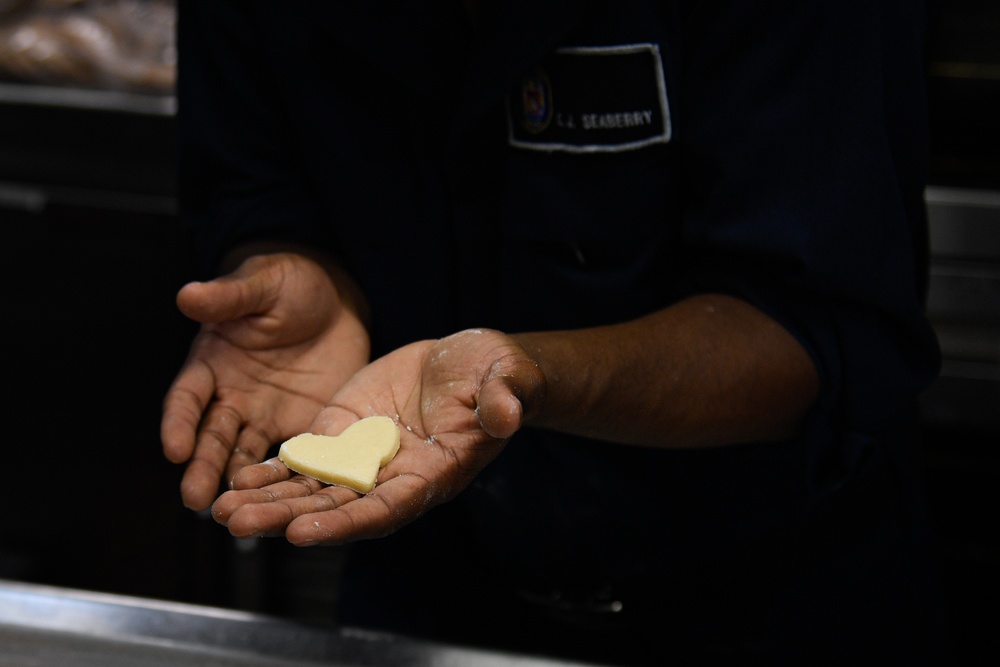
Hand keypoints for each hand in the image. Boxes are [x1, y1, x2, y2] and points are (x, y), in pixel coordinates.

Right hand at [161, 252, 369, 510]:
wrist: (335, 300)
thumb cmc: (288, 284)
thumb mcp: (262, 285)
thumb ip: (229, 297)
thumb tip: (187, 294)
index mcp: (211, 363)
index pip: (187, 398)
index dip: (179, 422)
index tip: (174, 448)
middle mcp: (231, 396)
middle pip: (212, 436)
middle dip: (203, 467)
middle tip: (196, 501)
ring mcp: (265, 414)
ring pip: (244, 454)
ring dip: (237, 482)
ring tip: (233, 513)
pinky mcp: (300, 424)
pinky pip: (290, 455)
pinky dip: (284, 477)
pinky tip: (283, 501)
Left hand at [210, 329, 545, 544]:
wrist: (471, 362)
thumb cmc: (497, 374)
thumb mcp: (507, 379)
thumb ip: (504, 399)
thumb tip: (505, 415)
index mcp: (432, 475)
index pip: (385, 508)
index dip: (346, 523)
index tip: (302, 532)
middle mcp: (391, 477)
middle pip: (335, 508)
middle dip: (286, 517)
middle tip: (240, 522)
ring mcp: (364, 458)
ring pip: (311, 489)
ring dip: (268, 501)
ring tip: (222, 509)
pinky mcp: (344, 433)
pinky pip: (305, 459)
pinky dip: (272, 471)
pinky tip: (236, 478)